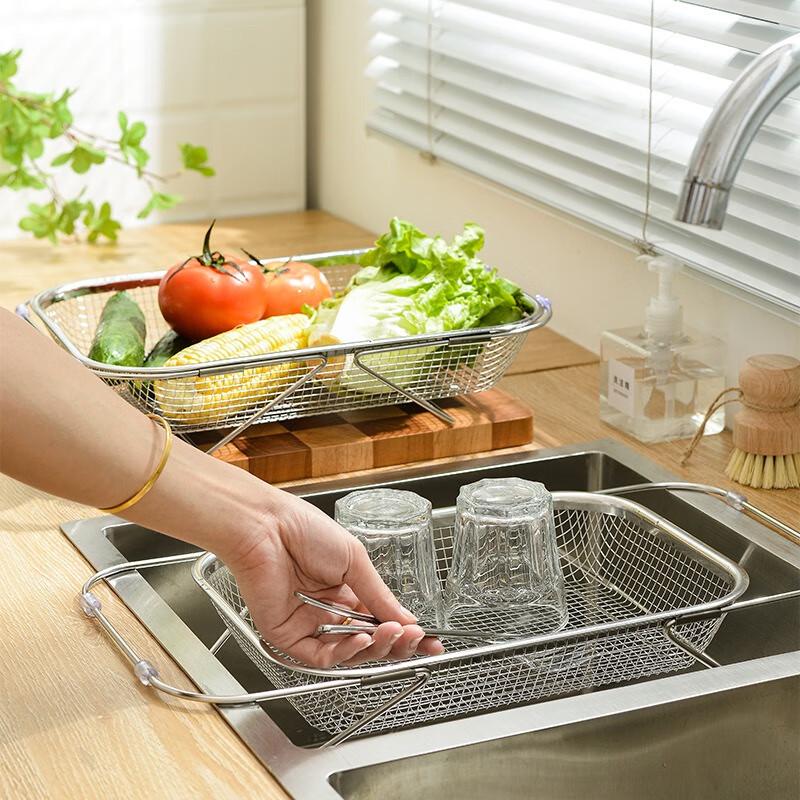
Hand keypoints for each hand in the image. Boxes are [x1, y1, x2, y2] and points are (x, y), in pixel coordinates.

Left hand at [225, 491, 444, 667]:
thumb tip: (408, 619)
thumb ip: (379, 594)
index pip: (381, 621)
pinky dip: (345, 653)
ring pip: (350, 654)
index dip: (406, 633)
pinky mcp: (288, 637)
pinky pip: (322, 657)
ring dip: (375, 647)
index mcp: (347, 591)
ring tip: (392, 633)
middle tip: (415, 639)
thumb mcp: (354, 560)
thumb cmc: (304, 530)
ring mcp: (310, 625)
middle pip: (370, 642)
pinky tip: (361, 639)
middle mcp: (330, 611)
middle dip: (396, 644)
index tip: (430, 641)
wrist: (266, 527)